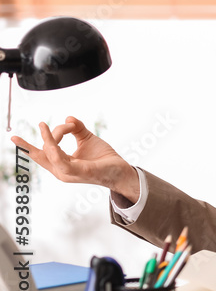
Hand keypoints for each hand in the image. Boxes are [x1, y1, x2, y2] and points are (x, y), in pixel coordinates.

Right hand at [12, 117, 139, 202]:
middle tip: (19, 134)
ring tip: (44, 127)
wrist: (121, 170)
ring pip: (51, 156)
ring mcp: (69, 173)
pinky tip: (53, 142)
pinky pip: (62, 162)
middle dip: (27, 146)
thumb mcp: (88, 139)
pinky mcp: (80, 172)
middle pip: (40, 157)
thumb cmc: (104, 158)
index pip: (42, 154)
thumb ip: (77, 128)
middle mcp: (62, 170)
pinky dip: (55, 151)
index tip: (40, 130)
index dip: (34, 143)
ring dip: (47, 140)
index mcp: (62, 164)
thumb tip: (68, 117)